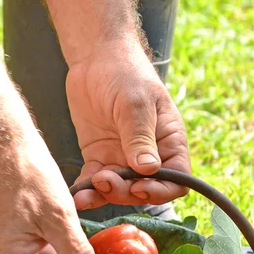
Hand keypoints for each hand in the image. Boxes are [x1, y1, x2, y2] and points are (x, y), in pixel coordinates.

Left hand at [66, 37, 189, 209]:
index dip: (161, 191)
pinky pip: (95, 182)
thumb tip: (149, 170)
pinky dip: (87, 191)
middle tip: (106, 180)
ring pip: (118, 190)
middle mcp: (149, 156)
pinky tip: (77, 195)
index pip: (176, 179)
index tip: (139, 187)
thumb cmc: (126, 74)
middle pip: (144, 189)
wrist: (95, 58)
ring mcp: (123, 159)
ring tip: (87, 190)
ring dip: (104, 195)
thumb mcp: (135, 104)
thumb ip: (140, 137)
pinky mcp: (99, 157)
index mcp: (169, 142)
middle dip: (126, 192)